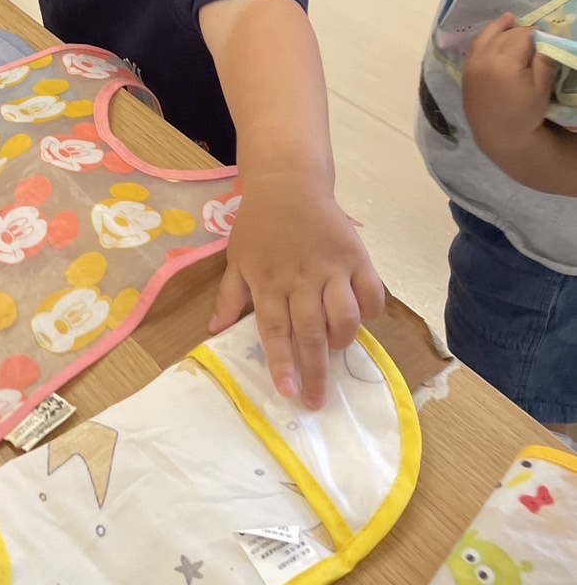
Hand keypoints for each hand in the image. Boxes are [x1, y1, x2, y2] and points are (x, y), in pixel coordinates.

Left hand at [209, 177, 385, 409]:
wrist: (288, 182)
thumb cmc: (259, 224)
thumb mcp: (236, 258)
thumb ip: (228, 296)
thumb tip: (213, 331)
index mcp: (268, 282)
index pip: (275, 331)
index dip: (282, 364)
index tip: (288, 393)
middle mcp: (300, 279)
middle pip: (310, 333)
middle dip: (315, 372)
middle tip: (318, 401)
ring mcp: (331, 268)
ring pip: (344, 316)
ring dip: (342, 341)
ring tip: (336, 351)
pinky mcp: (356, 257)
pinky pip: (371, 293)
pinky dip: (370, 312)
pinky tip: (361, 319)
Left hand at [463, 14, 554, 160]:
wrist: (499, 136)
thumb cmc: (524, 113)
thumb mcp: (541, 87)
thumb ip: (544, 60)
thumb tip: (546, 39)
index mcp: (504, 62)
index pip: (522, 36)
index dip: (536, 34)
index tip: (545, 37)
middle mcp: (484, 59)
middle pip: (504, 35)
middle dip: (519, 32)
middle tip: (534, 34)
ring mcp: (472, 65)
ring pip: (487, 37)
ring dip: (499, 28)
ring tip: (509, 19)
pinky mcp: (466, 72)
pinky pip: (475, 47)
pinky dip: (485, 38)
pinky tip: (493, 34)